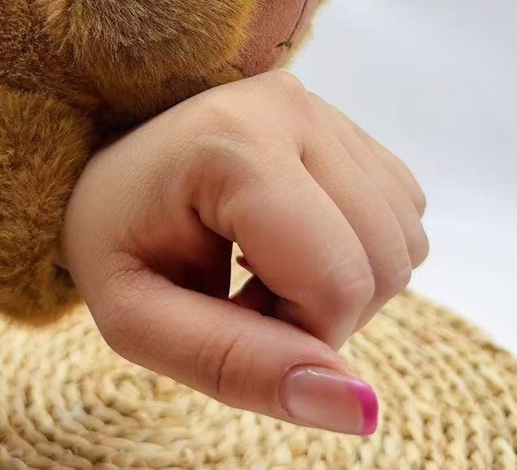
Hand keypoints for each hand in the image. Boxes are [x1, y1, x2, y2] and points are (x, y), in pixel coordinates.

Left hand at [62, 70, 427, 434]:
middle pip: (384, 261)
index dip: (298, 338)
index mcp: (233, 144)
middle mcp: (292, 107)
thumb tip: (360, 409)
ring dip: (345, 282)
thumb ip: (238, 366)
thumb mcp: (137, 318)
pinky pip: (402, 212)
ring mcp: (322, 108)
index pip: (336, 282)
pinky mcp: (342, 123)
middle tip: (244, 294)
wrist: (110, 167)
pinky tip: (294, 239)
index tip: (229, 317)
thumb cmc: (114, 238)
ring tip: (264, 266)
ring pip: (405, 240)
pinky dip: (360, 250)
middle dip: (324, 312)